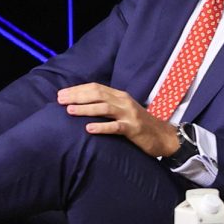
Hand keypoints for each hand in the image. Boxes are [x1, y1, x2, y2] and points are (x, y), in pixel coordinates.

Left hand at [57, 83, 174, 157]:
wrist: (163, 136)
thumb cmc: (138, 124)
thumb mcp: (123, 110)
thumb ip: (106, 104)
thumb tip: (81, 104)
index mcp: (120, 95)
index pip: (95, 87)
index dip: (77, 89)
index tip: (61, 94)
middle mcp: (123, 101)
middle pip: (97, 94)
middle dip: (77, 96)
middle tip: (60, 100)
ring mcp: (129, 115)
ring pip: (104, 108)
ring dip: (85, 109)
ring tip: (69, 111)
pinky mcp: (133, 129)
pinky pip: (115, 127)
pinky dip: (101, 127)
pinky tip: (88, 129)